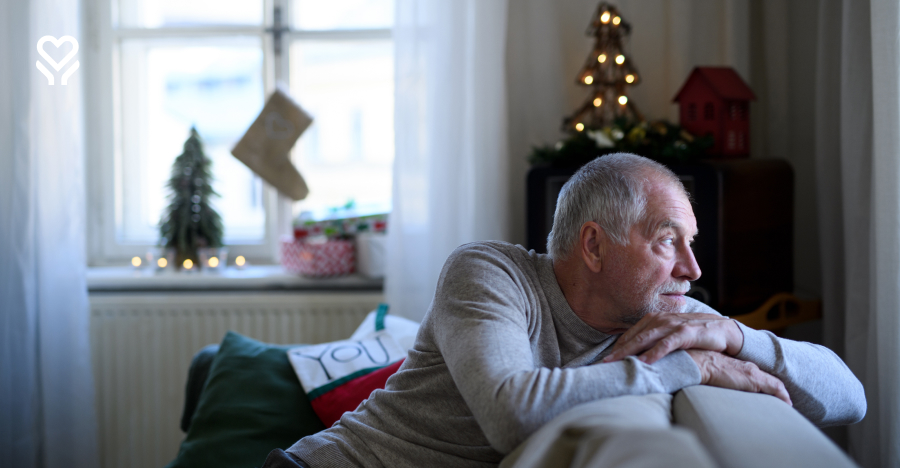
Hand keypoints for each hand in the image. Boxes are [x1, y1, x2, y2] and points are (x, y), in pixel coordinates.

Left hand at [602, 312, 743, 364]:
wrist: (722, 329)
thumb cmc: (693, 335)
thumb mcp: (670, 336)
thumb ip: (654, 342)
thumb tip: (636, 356)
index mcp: (653, 320)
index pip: (630, 334)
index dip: (617, 347)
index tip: (604, 360)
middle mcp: (660, 320)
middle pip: (634, 336)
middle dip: (618, 350)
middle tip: (603, 363)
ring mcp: (672, 325)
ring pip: (646, 338)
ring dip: (630, 351)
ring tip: (617, 362)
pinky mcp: (685, 332)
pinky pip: (666, 343)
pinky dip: (654, 352)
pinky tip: (644, 361)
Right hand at [687, 349, 791, 405]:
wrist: (699, 362)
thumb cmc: (700, 368)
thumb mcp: (712, 374)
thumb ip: (718, 380)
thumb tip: (714, 388)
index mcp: (739, 367)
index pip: (758, 377)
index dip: (766, 386)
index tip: (773, 395)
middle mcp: (748, 368)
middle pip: (768, 380)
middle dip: (776, 391)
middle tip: (783, 402)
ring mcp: (752, 373)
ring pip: (774, 385)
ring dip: (780, 395)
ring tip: (786, 405)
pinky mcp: (754, 378)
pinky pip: (775, 388)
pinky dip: (782, 395)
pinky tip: (787, 404)